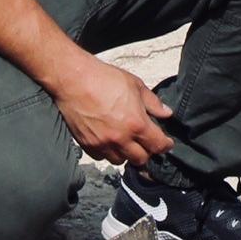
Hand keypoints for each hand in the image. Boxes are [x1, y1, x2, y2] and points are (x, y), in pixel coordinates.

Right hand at [50, 58, 174, 165]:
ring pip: (121, 161)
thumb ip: (153, 103)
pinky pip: (102, 157)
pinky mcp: (87, 144)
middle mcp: (121, 138)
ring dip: (127, 154)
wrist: (74, 79)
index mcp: (136, 124)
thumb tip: (166, 113)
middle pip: (141, 159)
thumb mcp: (135, 85)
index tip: (166, 143)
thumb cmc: (104, 78)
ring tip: (127, 142)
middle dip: (147, 152)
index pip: (158, 145)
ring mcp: (102, 143)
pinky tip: (109, 141)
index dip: (165, 145)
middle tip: (147, 143)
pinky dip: (108, 152)